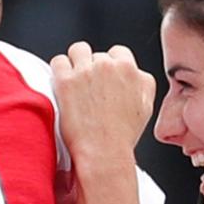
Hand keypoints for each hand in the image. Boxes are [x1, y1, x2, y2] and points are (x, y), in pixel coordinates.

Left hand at [52, 40, 156, 169]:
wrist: (103, 153)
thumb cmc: (121, 138)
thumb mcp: (145, 108)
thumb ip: (141, 86)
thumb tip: (135, 77)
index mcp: (134, 73)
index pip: (118, 54)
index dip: (108, 66)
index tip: (102, 79)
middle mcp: (113, 67)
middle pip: (97, 54)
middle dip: (91, 67)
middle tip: (86, 88)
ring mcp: (89, 71)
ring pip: (78, 50)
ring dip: (75, 63)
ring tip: (72, 81)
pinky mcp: (67, 79)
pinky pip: (59, 61)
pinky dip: (58, 71)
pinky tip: (60, 84)